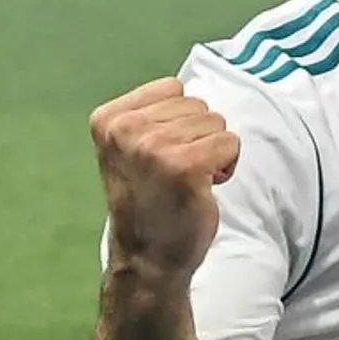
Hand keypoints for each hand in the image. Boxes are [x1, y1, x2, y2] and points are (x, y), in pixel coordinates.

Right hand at [89, 77, 240, 284]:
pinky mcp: (184, 166)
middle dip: (199, 137)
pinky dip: (227, 165)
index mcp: (108, 118)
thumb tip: (192, 83)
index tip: (163, 155)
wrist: (148, 256)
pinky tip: (204, 187)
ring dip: (214, 152)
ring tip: (189, 181)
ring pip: (216, 123)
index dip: (180, 121)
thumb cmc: (149, 200)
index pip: (173, 89)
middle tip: (177, 174)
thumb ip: (150, 115)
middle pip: (198, 105)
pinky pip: (230, 143)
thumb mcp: (131, 149)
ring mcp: (153, 147)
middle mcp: (125, 128)